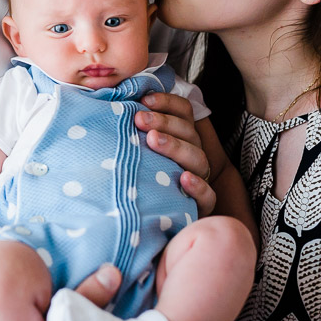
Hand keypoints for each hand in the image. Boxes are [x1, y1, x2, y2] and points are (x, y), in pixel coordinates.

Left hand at [137, 92, 215, 216]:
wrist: (142, 220)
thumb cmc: (134, 177)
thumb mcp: (132, 149)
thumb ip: (131, 126)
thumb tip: (111, 101)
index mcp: (180, 136)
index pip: (183, 111)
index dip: (167, 102)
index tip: (144, 100)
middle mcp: (191, 154)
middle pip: (188, 132)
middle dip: (164, 121)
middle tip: (139, 119)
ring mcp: (198, 179)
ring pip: (198, 158)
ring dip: (175, 146)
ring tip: (153, 140)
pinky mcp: (200, 205)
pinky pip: (208, 196)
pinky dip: (198, 186)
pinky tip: (183, 179)